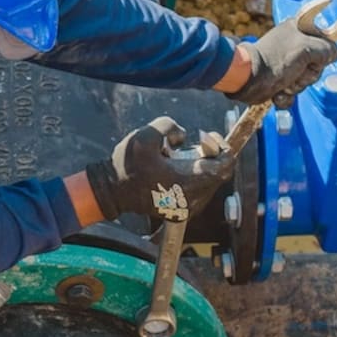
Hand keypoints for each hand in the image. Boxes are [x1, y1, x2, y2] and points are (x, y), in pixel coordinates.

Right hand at [85, 117, 234, 222]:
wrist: (112, 191)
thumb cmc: (127, 165)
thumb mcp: (146, 135)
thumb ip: (169, 126)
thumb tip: (183, 137)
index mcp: (187, 183)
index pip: (223, 167)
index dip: (221, 146)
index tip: (206, 135)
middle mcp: (191, 200)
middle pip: (219, 174)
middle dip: (211, 154)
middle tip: (196, 142)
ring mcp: (187, 208)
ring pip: (209, 183)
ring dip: (202, 165)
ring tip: (180, 155)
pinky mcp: (181, 210)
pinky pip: (199, 190)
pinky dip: (194, 176)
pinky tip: (176, 167)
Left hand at [228, 16, 336, 107]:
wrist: (249, 81)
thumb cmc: (276, 60)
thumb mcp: (307, 50)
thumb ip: (327, 49)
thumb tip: (333, 53)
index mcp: (297, 29)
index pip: (317, 17)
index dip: (327, 13)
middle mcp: (293, 44)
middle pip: (319, 60)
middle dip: (310, 71)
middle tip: (299, 69)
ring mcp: (287, 63)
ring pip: (308, 78)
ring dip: (298, 85)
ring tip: (285, 81)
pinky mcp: (280, 80)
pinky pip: (295, 91)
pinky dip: (287, 96)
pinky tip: (279, 92)